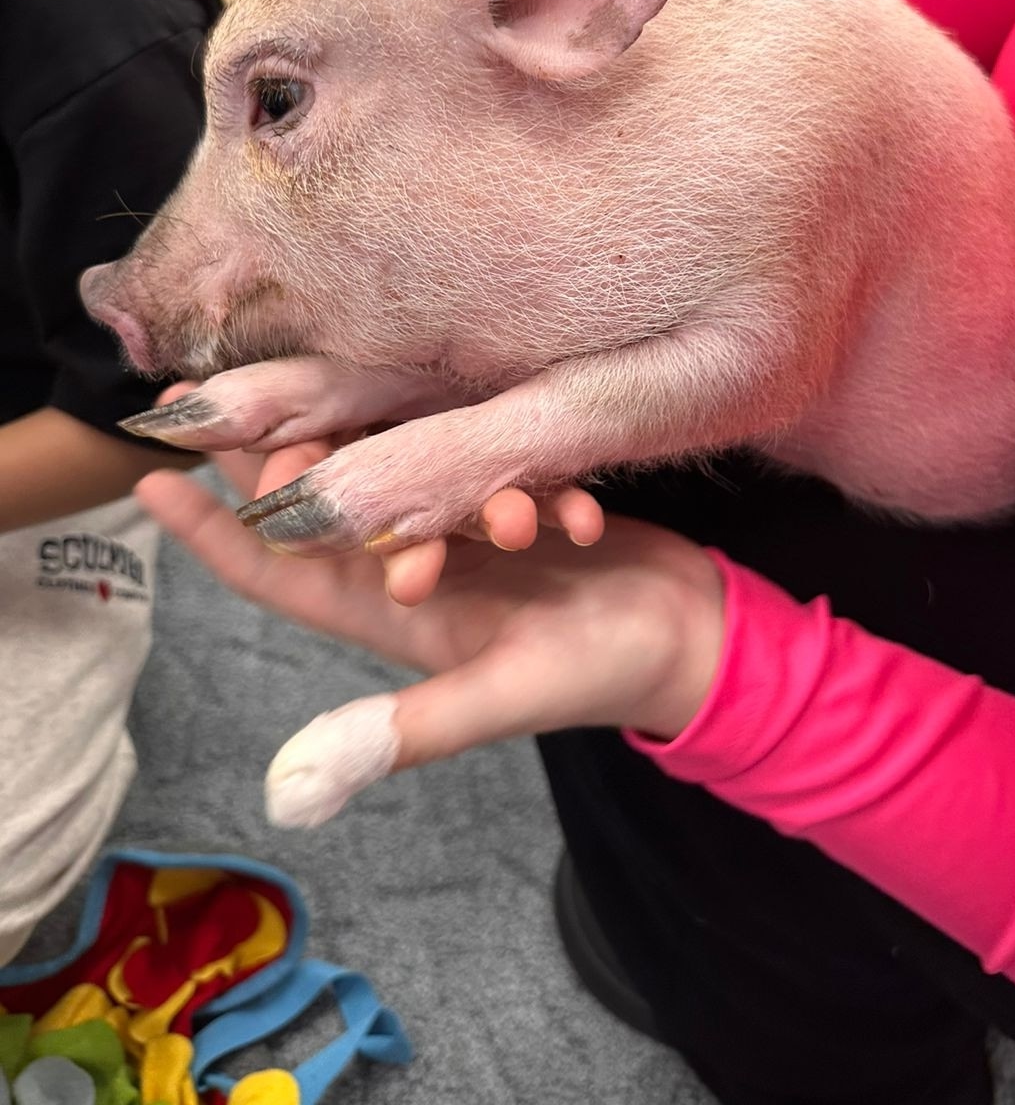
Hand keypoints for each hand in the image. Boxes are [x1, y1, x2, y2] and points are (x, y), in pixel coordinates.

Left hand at [136, 431, 725, 829]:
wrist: (694, 636)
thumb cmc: (600, 671)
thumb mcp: (498, 696)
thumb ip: (402, 734)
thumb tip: (289, 793)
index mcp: (398, 616)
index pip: (284, 573)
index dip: (214, 534)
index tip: (152, 475)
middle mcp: (421, 568)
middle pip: (327, 504)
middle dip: (280, 451)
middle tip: (235, 389)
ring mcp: (466, 530)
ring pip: (398, 466)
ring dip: (384, 436)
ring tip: (363, 392)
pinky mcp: (514, 494)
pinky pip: (476, 454)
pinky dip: (483, 446)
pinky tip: (503, 447)